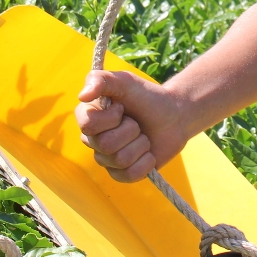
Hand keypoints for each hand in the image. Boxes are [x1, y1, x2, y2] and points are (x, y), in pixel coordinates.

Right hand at [75, 71, 190, 181]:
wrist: (174, 116)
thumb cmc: (146, 96)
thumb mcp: (125, 81)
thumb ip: (101, 80)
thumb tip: (82, 95)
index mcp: (88, 116)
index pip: (88, 125)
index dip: (111, 117)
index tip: (122, 107)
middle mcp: (93, 139)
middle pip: (105, 145)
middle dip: (131, 130)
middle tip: (137, 123)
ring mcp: (106, 159)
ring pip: (120, 160)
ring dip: (140, 144)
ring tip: (144, 136)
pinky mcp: (121, 173)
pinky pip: (129, 176)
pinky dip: (146, 162)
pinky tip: (148, 152)